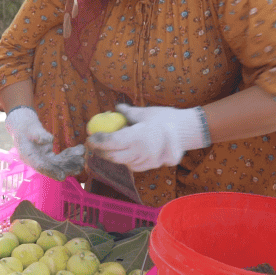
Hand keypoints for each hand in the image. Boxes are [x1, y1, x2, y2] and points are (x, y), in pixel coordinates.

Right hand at [5, 106, 84, 180]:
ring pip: (61, 164)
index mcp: (28, 157)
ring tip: (82, 155)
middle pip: (54, 168)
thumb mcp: (30, 129)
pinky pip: (63, 158)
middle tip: (80, 162)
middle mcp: (38, 162)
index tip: (62, 176)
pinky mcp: (52, 158)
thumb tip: (47, 140)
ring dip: (72, 161)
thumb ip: (38, 134)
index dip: (51, 171)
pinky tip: (81, 149)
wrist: (25, 129)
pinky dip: (72, 155)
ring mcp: (45, 160)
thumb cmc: (26, 128)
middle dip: (67, 167)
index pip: (40, 166)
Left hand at [85, 104, 209, 171]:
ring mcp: (147, 162)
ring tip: (104, 147)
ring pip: (122, 162)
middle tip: (92, 144)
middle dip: (100, 151)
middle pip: (113, 157)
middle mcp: (141, 152)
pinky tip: (122, 152)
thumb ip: (128, 113)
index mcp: (138, 137)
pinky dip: (124, 159)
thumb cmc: (165, 118)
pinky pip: (132, 165)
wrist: (186, 131)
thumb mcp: (145, 113)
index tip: (89, 137)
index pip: (111, 143)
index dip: (98, 141)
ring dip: (111, 156)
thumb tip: (116, 108)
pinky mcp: (151, 166)